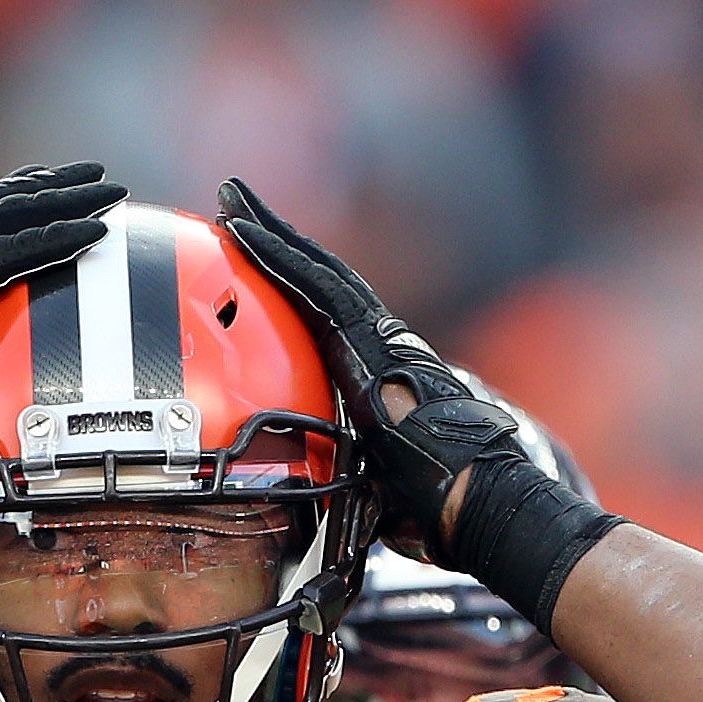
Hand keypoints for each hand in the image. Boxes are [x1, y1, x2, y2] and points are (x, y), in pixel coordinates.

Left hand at [214, 176, 525, 552]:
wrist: (471, 498)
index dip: (292, 277)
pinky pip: (311, 286)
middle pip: (318, 276)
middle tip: (234, 201)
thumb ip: (346, 466)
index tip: (258, 250)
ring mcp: (374, 334)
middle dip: (275, 237)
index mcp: (376, 368)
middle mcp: (377, 340)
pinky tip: (243, 231)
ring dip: (268, 231)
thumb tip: (326, 494)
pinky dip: (275, 256)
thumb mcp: (372, 478)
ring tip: (231, 198)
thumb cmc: (433, 504)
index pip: (325, 311)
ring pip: (313, 269)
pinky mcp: (366, 338)